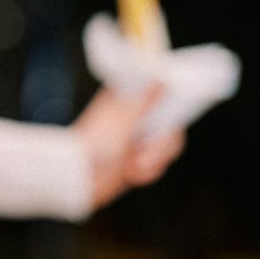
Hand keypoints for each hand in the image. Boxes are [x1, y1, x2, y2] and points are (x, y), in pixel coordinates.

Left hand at [73, 86, 184, 208]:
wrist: (80, 179)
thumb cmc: (96, 144)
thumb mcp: (122, 119)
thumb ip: (144, 101)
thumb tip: (160, 80)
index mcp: (127, 102)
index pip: (160, 93)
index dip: (172, 102)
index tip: (179, 110)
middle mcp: (136, 119)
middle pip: (171, 124)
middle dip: (162, 143)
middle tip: (148, 150)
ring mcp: (139, 140)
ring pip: (168, 147)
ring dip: (153, 160)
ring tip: (132, 166)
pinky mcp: (139, 161)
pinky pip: (159, 165)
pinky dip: (147, 172)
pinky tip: (130, 174)